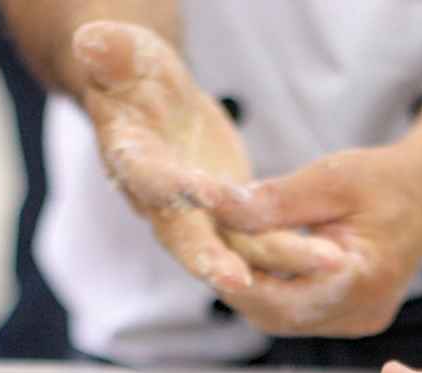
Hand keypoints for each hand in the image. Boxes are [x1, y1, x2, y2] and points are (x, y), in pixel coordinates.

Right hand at [70, 22, 340, 294]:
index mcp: (131, 160)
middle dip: (210, 260)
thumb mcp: (123, 55)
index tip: (204, 194)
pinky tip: (330, 261)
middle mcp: (158, 201)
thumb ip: (111, 54)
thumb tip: (91, 42)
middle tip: (239, 282)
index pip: (148, 178)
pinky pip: (255, 244)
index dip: (174, 187)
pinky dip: (288, 254)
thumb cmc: (132, 73)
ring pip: (231, 249)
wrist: (144, 102)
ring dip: (274, 262)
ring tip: (322, 266)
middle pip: (184, 237)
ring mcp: (191, 217)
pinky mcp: (222, 220)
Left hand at [208, 142, 421, 336]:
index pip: (284, 299)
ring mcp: (359, 322)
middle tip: (203, 251)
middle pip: (279, 317)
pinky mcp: (352, 318)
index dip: (238, 279)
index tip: (204, 249)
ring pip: (284, 320)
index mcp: (365, 281)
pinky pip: (299, 314)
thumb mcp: (329, 178)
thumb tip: (212, 205)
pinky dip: (271, 290)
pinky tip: (251, 262)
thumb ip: (273, 200)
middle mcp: (363, 313)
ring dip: (250, 289)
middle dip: (237, 286)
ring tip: (222, 253)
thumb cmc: (385, 179)